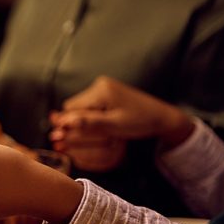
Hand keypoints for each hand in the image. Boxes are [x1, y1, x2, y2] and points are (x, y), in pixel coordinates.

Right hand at [50, 76, 194, 149]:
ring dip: (84, 119)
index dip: (69, 124)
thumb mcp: (113, 126)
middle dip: (76, 121)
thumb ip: (87, 124)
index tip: (65, 138)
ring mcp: (104, 86)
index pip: (71, 109)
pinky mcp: (108, 90)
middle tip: (84, 135)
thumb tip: (62, 123)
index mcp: (101, 90)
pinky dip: (92, 115)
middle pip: (73, 106)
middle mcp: (100, 84)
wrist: (162, 117)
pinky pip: (90, 104)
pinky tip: (102, 123)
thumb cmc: (140, 122)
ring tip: (98, 129)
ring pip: (80, 106)